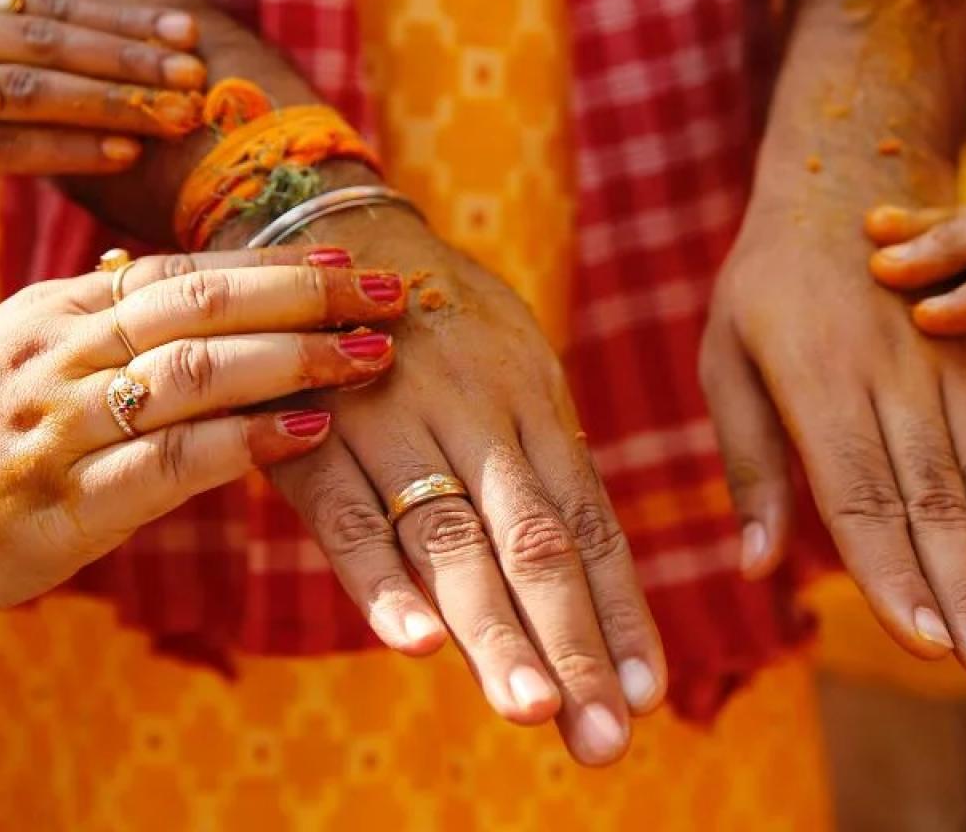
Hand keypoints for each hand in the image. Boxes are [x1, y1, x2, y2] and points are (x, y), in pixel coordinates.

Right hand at [0, 0, 209, 258]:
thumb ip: (3, 44)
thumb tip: (114, 49)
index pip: (47, 6)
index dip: (123, 21)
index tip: (188, 34)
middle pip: (50, 44)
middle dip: (133, 61)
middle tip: (198, 76)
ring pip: (33, 94)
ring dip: (115, 105)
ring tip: (176, 117)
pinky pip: (5, 150)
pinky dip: (69, 150)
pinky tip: (121, 154)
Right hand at [0, 246, 404, 633]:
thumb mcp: (15, 352)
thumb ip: (98, 322)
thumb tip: (182, 288)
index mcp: (55, 315)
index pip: (182, 272)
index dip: (274, 265)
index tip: (351, 258)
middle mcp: (61, 357)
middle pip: (204, 305)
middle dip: (308, 296)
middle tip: (392, 290)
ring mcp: (60, 428)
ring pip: (197, 372)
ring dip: (296, 359)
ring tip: (372, 355)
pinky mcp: (61, 507)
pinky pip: (168, 462)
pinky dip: (244, 442)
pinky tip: (307, 431)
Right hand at [262, 209, 664, 766]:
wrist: (333, 229)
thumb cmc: (440, 321)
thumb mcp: (513, 369)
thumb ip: (542, 463)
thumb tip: (592, 571)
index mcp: (534, 407)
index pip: (590, 526)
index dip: (620, 612)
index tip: (651, 696)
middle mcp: (479, 417)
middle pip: (535, 543)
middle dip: (574, 645)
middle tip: (607, 737)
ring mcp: (397, 422)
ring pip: (453, 539)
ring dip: (494, 632)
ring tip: (534, 711)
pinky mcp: (314, 433)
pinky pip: (349, 513)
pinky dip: (379, 579)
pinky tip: (412, 643)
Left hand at [701, 195, 965, 689]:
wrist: (844, 172)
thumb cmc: (766, 283)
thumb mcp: (726, 355)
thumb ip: (748, 461)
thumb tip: (753, 569)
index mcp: (818, 383)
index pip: (860, 497)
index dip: (893, 573)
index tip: (924, 645)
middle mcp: (895, 376)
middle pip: (936, 501)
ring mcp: (956, 361)